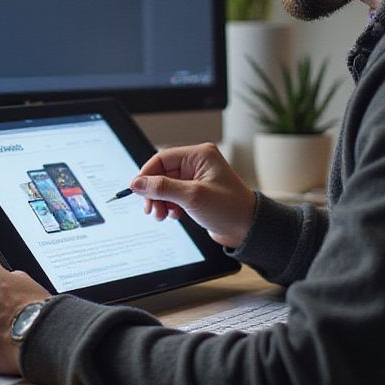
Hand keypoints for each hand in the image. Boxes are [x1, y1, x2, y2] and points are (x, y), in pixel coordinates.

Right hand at [130, 142, 255, 248]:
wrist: (248, 230)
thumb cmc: (229, 209)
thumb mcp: (192, 197)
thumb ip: (162, 188)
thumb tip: (137, 183)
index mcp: (199, 155)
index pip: (162, 158)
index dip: (147, 174)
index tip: (137, 190)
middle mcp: (197, 164)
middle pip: (162, 174)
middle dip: (154, 192)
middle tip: (151, 209)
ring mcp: (197, 179)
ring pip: (166, 186)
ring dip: (160, 201)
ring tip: (161, 216)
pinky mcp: (196, 193)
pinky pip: (173, 196)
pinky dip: (169, 206)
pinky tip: (173, 216)